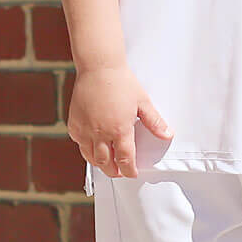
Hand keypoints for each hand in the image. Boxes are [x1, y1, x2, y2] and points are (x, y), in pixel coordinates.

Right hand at [67, 64, 171, 178]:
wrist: (99, 68)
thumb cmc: (122, 83)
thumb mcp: (143, 102)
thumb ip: (155, 122)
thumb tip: (168, 135)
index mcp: (119, 130)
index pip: (125, 160)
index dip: (129, 170)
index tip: (132, 173)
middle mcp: (100, 133)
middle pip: (106, 164)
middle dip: (114, 172)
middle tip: (119, 172)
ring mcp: (85, 130)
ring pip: (90, 157)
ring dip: (100, 163)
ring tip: (107, 163)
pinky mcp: (74, 124)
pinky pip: (80, 143)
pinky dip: (87, 149)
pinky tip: (93, 147)